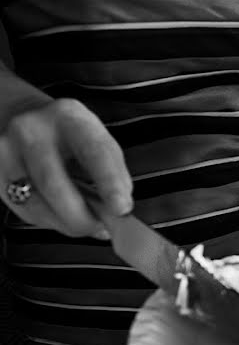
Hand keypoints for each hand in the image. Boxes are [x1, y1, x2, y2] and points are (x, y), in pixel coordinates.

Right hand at [0, 98, 132, 237]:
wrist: (20, 116)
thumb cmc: (66, 133)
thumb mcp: (96, 139)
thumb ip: (114, 171)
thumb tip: (120, 208)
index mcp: (68, 116)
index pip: (92, 151)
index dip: (109, 182)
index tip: (121, 207)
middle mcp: (32, 131)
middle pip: (54, 183)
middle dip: (82, 216)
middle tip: (101, 227)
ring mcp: (6, 152)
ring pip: (36, 203)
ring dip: (66, 223)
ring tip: (86, 225)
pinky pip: (23, 210)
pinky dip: (49, 221)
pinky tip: (62, 217)